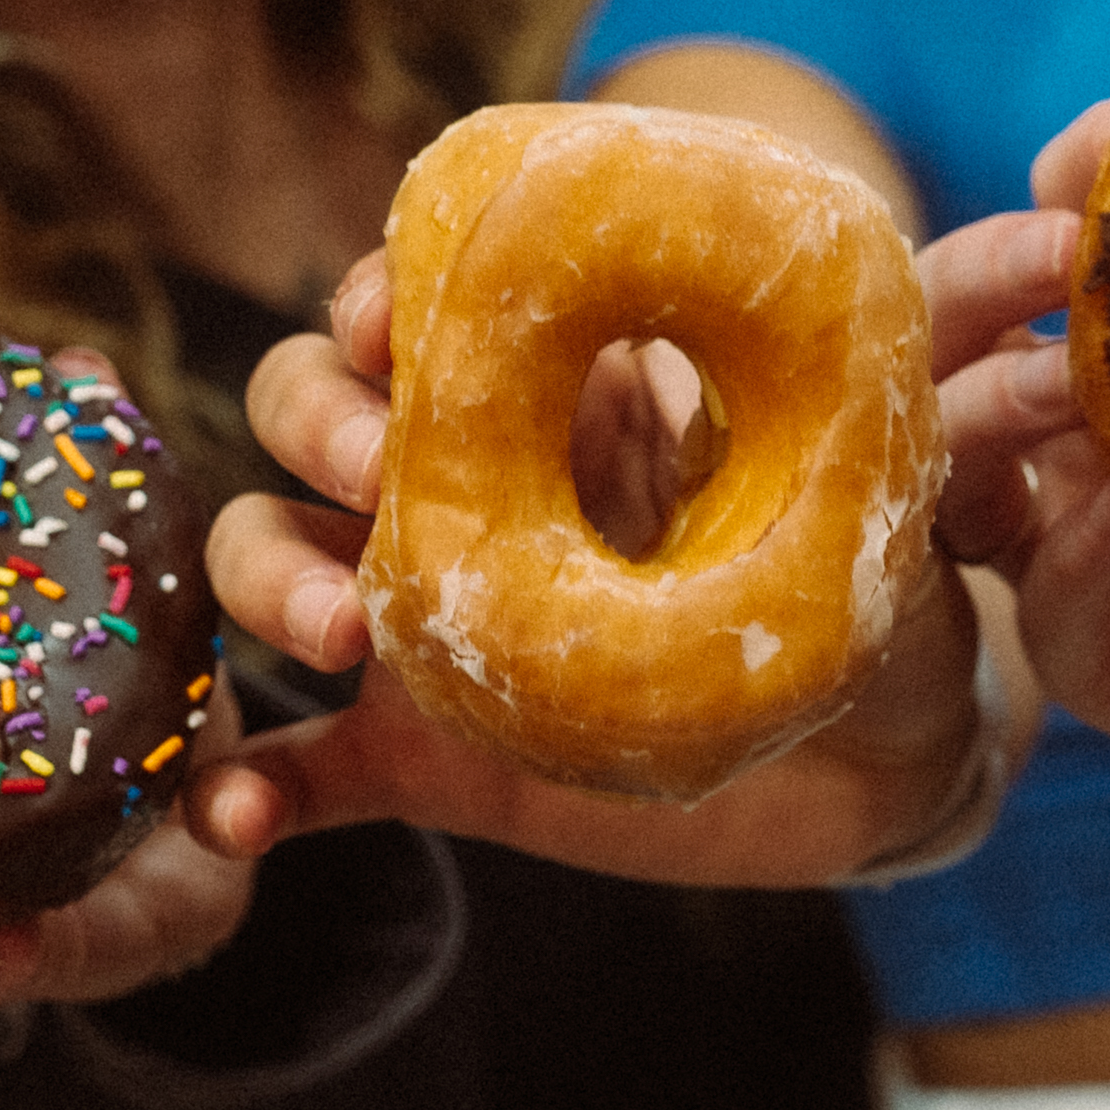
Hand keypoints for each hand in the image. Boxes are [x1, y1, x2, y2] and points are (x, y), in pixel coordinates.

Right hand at [192, 256, 989, 884]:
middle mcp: (461, 489)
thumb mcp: (860, 490)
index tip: (387, 317)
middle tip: (379, 469)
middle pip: (305, 406)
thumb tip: (865, 340)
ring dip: (267, 576)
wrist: (883, 763)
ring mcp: (426, 622)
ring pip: (268, 556)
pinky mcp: (425, 757)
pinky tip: (226, 816)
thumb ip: (834, 419)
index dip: (374, 293)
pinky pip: (299, 766)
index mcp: (559, 395)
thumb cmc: (875, 588)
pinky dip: (242, 787)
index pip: (422, 306)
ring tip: (337, 632)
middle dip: (314, 419)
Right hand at [919, 100, 1109, 888]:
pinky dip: (1065, 552)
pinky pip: (1040, 607)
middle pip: (958, 338)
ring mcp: (1092, 552)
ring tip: (1064, 381)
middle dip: (978, 274)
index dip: (1066, 180)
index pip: (1064, 238)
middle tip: (1047, 249)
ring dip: (989, 406)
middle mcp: (1102, 442)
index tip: (1093, 150)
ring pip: (959, 469)